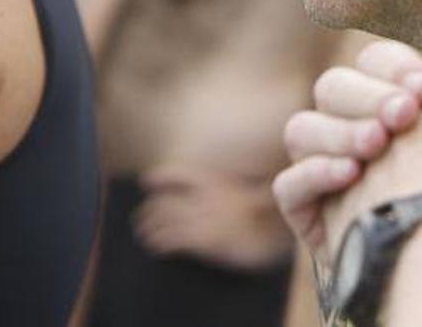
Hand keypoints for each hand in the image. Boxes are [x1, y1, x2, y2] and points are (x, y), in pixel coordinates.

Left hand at [134, 164, 293, 270]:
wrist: (281, 226)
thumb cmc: (271, 213)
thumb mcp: (251, 193)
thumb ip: (231, 191)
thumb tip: (222, 194)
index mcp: (216, 180)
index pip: (178, 174)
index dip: (160, 177)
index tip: (146, 181)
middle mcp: (205, 196)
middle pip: (166, 200)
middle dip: (150, 210)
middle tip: (141, 218)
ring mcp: (204, 217)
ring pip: (164, 220)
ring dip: (149, 228)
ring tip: (144, 235)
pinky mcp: (205, 239)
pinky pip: (173, 239)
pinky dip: (160, 243)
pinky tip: (156, 248)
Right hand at [277, 0, 421, 262]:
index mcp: (397, 100)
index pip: (376, 61)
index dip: (395, 67)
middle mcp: (360, 131)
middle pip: (333, 85)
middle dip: (366, 95)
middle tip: (403, 117)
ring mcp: (332, 172)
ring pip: (303, 127)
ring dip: (338, 131)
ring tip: (377, 146)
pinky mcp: (313, 216)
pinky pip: (290, 185)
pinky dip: (316, 174)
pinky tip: (351, 176)